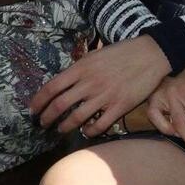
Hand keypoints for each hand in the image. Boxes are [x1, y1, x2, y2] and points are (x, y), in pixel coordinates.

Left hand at [32, 33, 169, 137]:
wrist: (151, 54)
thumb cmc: (122, 53)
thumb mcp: (95, 54)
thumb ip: (79, 69)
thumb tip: (63, 83)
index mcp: (81, 68)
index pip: (52, 87)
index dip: (38, 101)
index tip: (33, 110)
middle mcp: (90, 83)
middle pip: (59, 105)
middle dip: (47, 118)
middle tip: (43, 124)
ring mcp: (105, 96)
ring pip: (76, 118)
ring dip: (64, 126)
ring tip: (61, 129)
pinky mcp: (120, 106)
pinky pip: (99, 125)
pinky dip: (89, 131)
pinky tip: (86, 131)